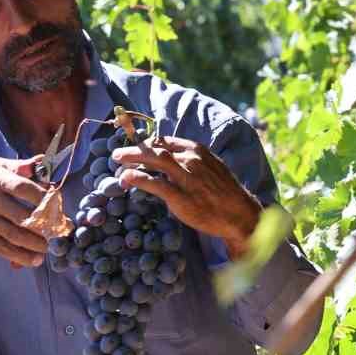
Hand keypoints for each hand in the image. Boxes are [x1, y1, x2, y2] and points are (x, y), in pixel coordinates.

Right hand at [0, 158, 49, 267]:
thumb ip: (16, 166)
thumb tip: (41, 160)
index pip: (27, 188)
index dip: (46, 198)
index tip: (59, 206)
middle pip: (25, 215)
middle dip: (47, 226)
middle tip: (60, 232)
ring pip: (17, 235)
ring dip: (37, 245)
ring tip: (49, 248)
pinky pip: (3, 248)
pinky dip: (21, 256)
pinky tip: (35, 260)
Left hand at [111, 136, 261, 257]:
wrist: (238, 213)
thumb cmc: (225, 192)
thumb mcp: (211, 168)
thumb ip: (192, 161)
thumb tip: (172, 160)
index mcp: (197, 150)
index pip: (166, 141)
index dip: (148, 143)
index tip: (136, 148)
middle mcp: (191, 159)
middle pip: (156, 147)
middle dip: (135, 148)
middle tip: (118, 153)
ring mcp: (186, 177)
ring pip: (153, 160)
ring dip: (132, 158)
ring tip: (118, 162)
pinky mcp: (180, 196)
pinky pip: (154, 183)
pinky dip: (137, 178)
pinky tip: (126, 178)